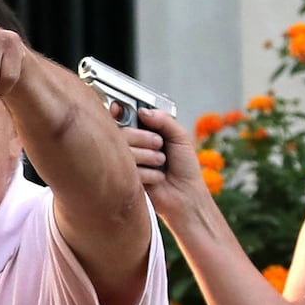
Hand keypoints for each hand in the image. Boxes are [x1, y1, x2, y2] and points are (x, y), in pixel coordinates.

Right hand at [125, 108, 208, 227]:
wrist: (186, 195)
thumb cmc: (185, 167)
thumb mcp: (180, 137)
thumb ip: (164, 120)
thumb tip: (143, 111)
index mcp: (143, 132)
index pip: (124, 117)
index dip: (119, 111)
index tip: (119, 109)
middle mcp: (132, 145)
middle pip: (122, 132)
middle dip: (144, 138)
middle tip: (159, 145)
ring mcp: (127, 163)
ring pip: (125, 151)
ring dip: (149, 156)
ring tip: (161, 163)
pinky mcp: (126, 180)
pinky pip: (129, 170)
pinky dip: (149, 173)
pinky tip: (158, 178)